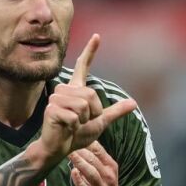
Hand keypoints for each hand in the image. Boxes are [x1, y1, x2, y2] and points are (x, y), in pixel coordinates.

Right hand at [36, 34, 136, 163]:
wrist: (58, 148)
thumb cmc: (75, 136)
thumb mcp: (99, 123)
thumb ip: (114, 112)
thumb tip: (134, 103)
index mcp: (76, 90)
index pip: (83, 67)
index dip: (90, 51)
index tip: (97, 36)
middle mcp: (65, 90)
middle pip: (91, 94)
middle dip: (93, 113)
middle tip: (80, 123)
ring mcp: (56, 98)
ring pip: (84, 105)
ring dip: (83, 121)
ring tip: (72, 125)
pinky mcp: (52, 109)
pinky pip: (75, 116)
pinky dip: (74, 126)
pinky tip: (65, 128)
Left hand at [69, 141, 123, 185]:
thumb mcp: (106, 175)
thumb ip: (95, 162)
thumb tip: (80, 145)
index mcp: (111, 168)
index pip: (99, 150)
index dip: (87, 142)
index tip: (74, 134)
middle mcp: (109, 177)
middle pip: (94, 160)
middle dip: (81, 151)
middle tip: (67, 142)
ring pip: (91, 173)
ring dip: (80, 163)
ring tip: (69, 154)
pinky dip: (80, 181)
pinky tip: (73, 173)